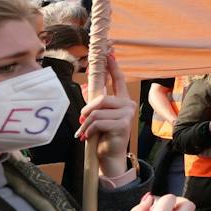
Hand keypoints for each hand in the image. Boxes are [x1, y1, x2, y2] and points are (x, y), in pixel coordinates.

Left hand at [77, 51, 134, 176]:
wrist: (110, 155)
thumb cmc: (103, 135)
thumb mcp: (97, 117)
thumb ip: (94, 102)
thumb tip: (85, 87)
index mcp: (122, 101)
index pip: (118, 80)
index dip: (113, 67)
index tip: (110, 54)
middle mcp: (127, 105)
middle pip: (102, 98)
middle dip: (88, 109)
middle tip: (82, 119)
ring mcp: (127, 115)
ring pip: (97, 111)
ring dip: (86, 123)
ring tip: (85, 131)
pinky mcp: (122, 125)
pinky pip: (98, 121)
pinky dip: (89, 130)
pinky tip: (89, 136)